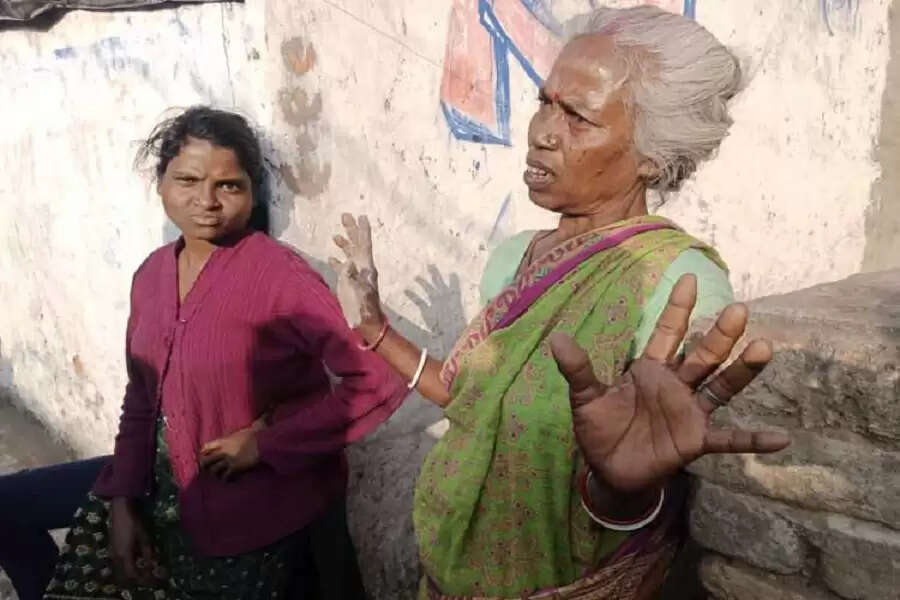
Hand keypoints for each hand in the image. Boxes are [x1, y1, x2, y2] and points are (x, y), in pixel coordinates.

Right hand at [110, 497, 157, 584]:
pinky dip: (130, 566)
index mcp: (124, 555)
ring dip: (134, 572)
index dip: (143, 580)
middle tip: (150, 578)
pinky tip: (138, 562)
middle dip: (138, 578)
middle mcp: (116, 557)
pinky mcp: (113, 548)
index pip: (133, 574)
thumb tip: (152, 566)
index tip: (154, 582)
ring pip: (122, 569)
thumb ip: (148, 553)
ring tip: (146, 572)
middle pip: (126, 574)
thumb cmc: (134, 523)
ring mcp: (113, 552)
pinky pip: (121, 562)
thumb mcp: (144, 538)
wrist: (120, 511)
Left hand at [199, 425, 260, 480]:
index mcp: (226, 440)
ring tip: (221, 476)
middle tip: (210, 469)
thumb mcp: (257, 425)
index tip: (205, 456)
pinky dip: (227, 479)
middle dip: (206, 466)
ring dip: (217, 474)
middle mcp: (224, 450)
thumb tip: (267, 412)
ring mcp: (229, 460)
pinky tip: (231, 479)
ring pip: (214, 470)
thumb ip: (257, 421)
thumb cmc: (261, 434)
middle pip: (206, 460)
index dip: (203, 453)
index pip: (206, 446)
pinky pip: (226, 476)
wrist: (265, 444)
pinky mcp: (235, 468)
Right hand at [329, 213, 383, 331]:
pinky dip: (337, 261)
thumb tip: (347, 263)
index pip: (364, 244)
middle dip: (351, 230)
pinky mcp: (349, 283)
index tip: (361, 216)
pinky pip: (343, 268)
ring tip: (336, 235)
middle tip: (345, 216)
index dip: (362, 230)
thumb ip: (351, 277)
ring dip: (344, 244)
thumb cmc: (362, 307)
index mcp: (366, 267)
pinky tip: (331, 257)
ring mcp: (355, 275)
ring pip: (350, 254)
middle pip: (357, 244)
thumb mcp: (356, 291)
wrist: (365, 322)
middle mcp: (362, 268)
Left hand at [551, 274, 789, 495]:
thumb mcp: (585, 398)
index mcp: (650, 370)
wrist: (608, 470)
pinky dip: (753, 440)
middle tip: (739, 309)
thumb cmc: (599, 429)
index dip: (678, 308)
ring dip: (741, 370)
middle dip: (719, 334)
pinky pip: (729, 441)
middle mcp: (675, 386)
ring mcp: (689, 413)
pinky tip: (782, 439)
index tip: (688, 278)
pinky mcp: (695, 441)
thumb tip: (556, 339)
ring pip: (720, 387)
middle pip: (702, 355)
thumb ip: (577, 370)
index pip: (667, 333)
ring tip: (764, 348)